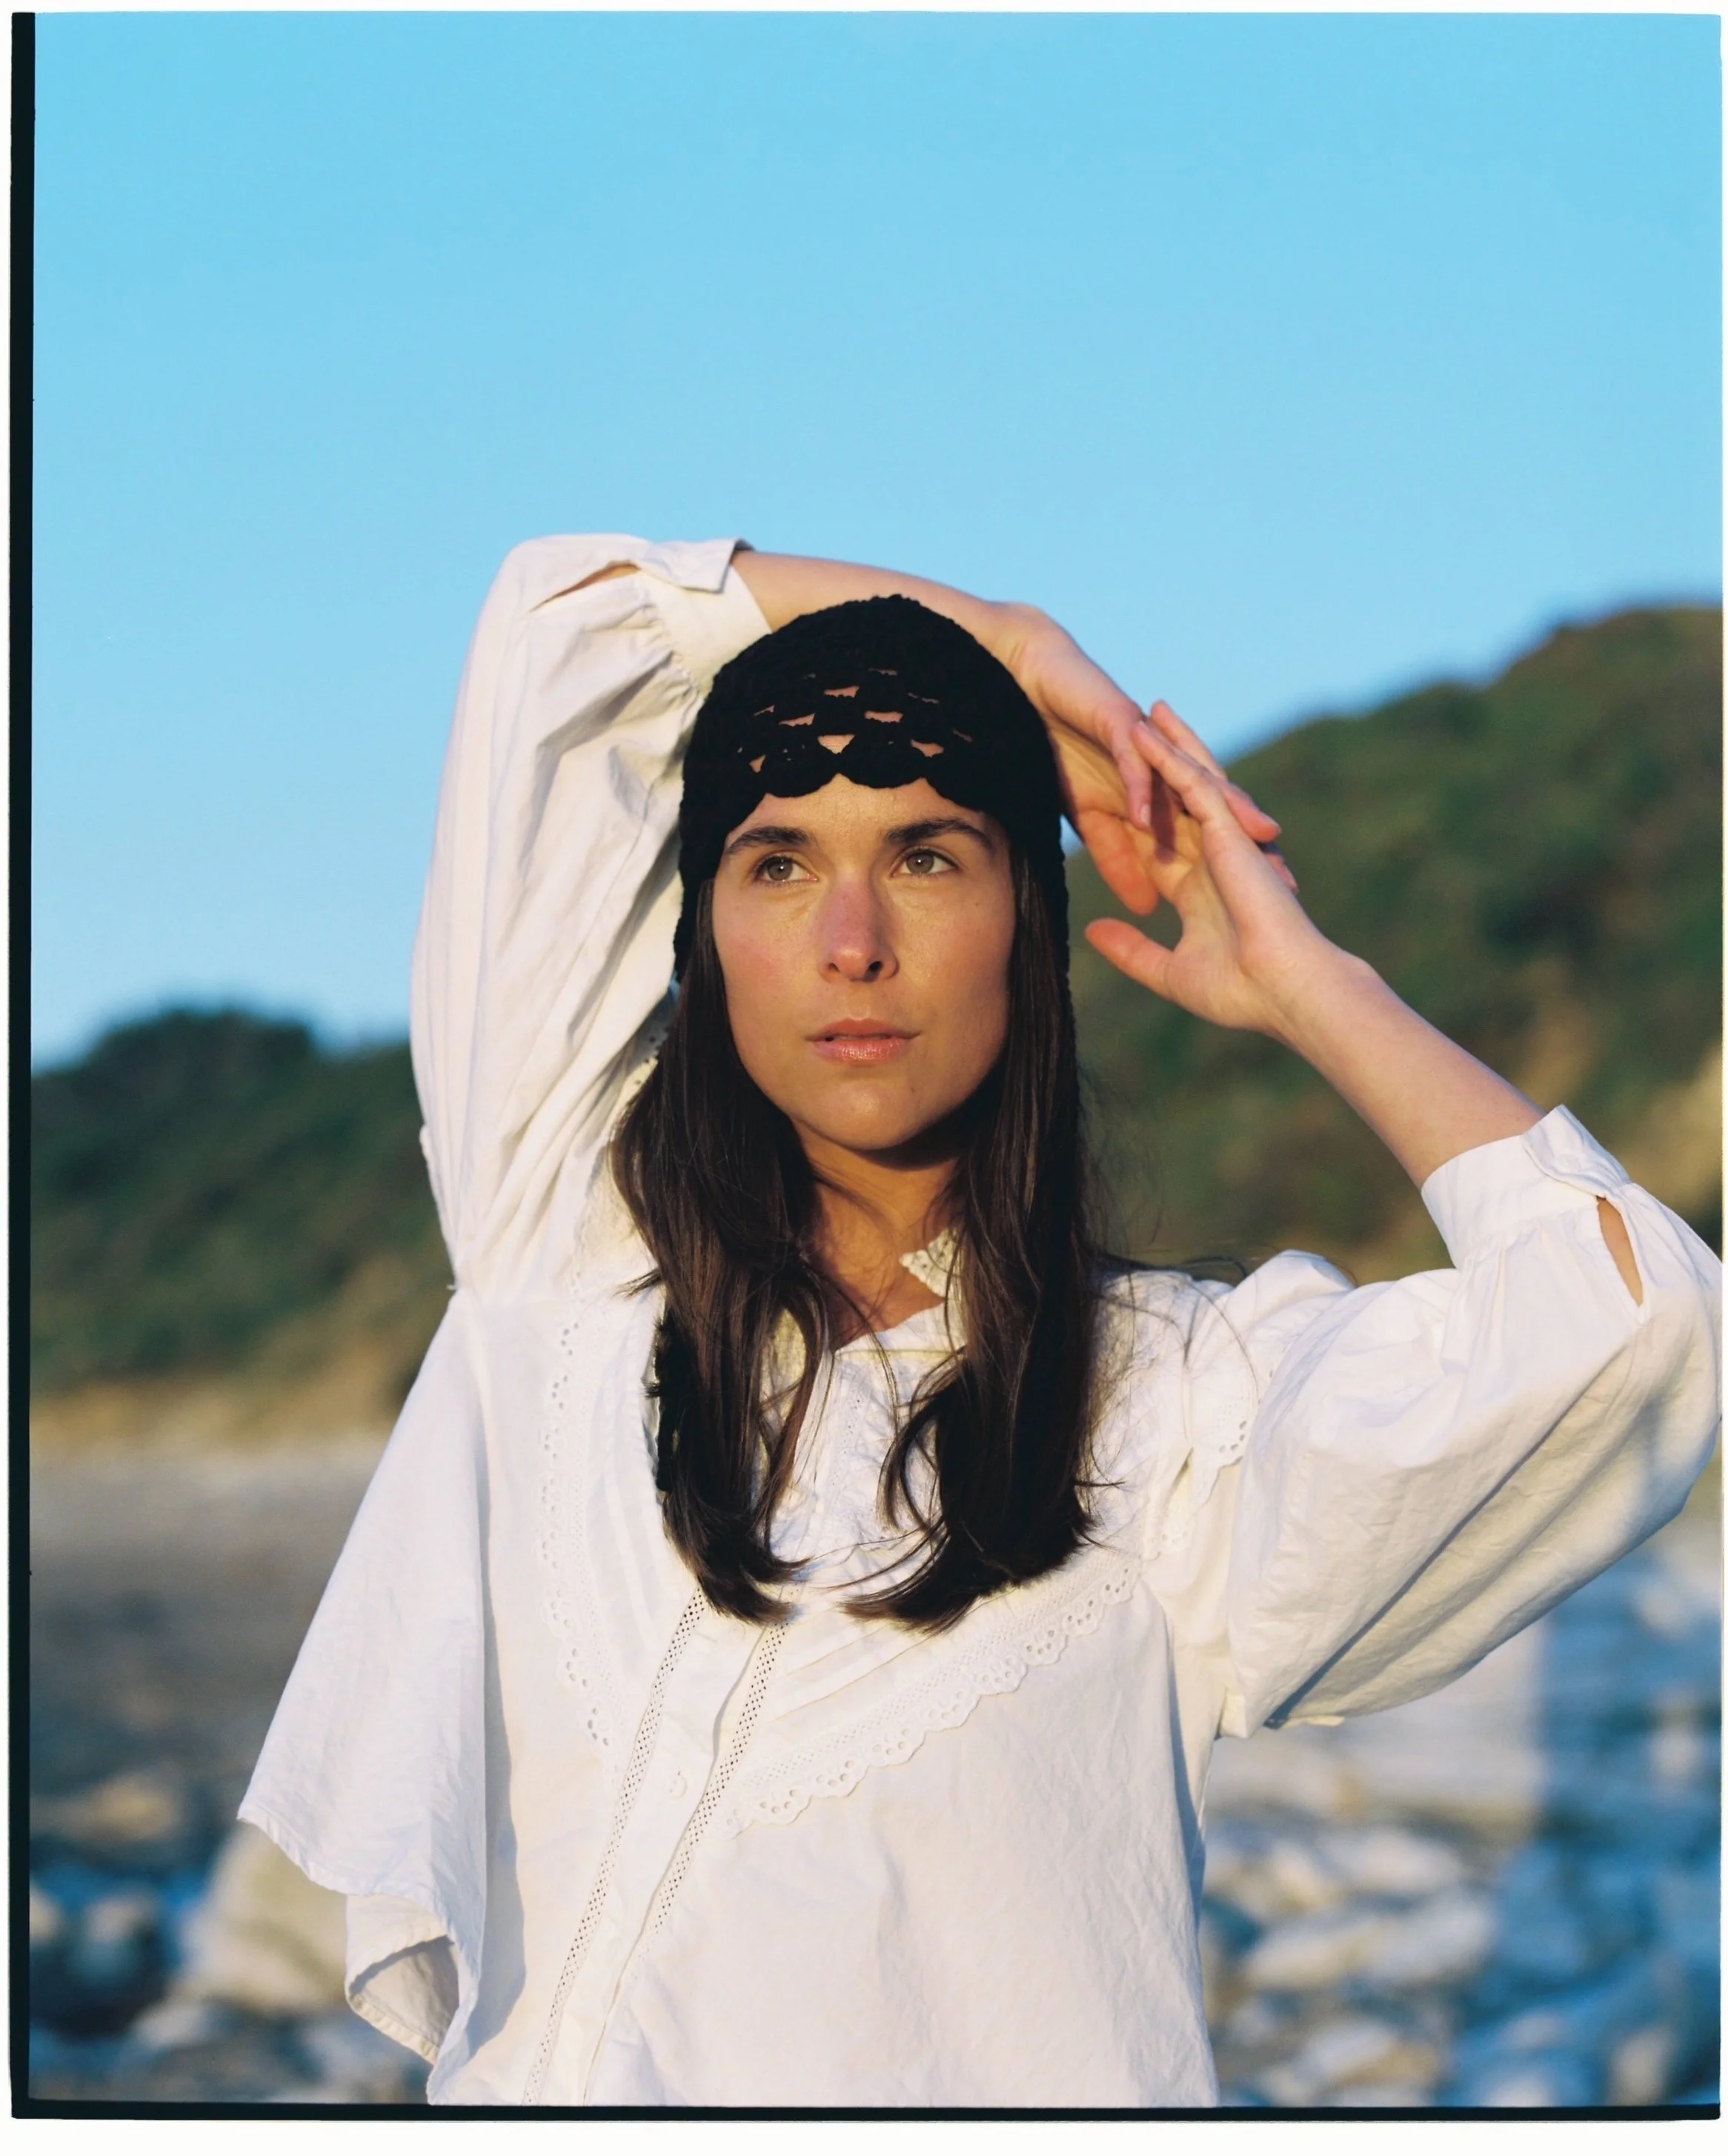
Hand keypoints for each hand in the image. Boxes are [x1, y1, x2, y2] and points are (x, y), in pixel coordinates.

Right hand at [1001, 615, 1293, 916]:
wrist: (1030, 695)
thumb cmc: (1064, 754)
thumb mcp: (1093, 821)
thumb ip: (1120, 860)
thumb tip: (1147, 907)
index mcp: (1167, 794)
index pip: (1212, 835)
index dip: (1239, 868)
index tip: (1269, 907)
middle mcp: (1170, 769)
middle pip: (1220, 809)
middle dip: (1252, 842)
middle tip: (1286, 877)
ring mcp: (1150, 746)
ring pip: (1194, 779)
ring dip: (1223, 809)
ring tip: (1249, 837)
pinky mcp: (1119, 722)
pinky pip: (1135, 761)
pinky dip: (1140, 789)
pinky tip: (1144, 818)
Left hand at [1082, 717, 1331, 1040]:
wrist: (1284, 990)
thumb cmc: (1238, 992)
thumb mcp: (1168, 970)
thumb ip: (1131, 949)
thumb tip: (1094, 931)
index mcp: (1200, 890)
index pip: (1163, 845)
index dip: (1143, 818)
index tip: (1116, 796)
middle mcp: (1214, 859)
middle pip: (1181, 802)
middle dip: (1164, 766)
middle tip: (1139, 728)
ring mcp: (1224, 842)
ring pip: (1192, 782)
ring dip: (1170, 745)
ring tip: (1147, 710)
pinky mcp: (1231, 832)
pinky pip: (1194, 785)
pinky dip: (1169, 758)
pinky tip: (1145, 733)